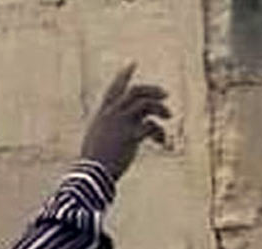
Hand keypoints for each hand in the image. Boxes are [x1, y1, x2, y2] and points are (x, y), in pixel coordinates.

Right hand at [80, 64, 170, 179]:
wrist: (92, 173)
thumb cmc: (94, 161)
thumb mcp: (98, 140)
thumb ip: (110, 130)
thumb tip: (123, 131)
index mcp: (103, 114)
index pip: (114, 88)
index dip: (123, 75)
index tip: (132, 62)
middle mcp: (112, 114)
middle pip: (135, 92)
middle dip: (152, 90)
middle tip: (166, 94)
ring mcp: (122, 124)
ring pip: (145, 104)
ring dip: (160, 107)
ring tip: (169, 116)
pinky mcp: (131, 136)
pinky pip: (151, 127)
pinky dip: (159, 133)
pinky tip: (162, 142)